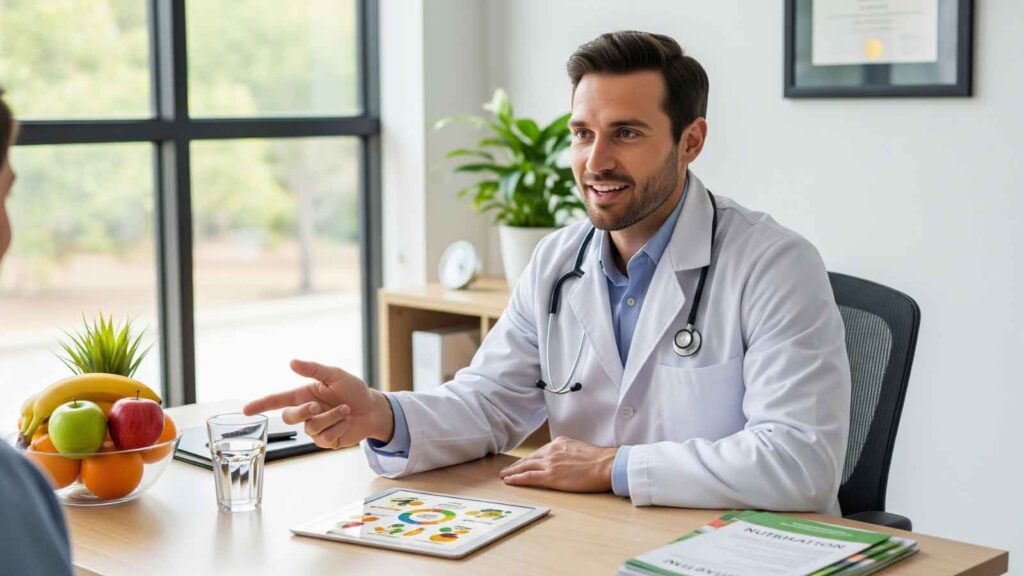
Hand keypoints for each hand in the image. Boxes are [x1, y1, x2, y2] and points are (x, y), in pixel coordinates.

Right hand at [242, 359, 394, 449]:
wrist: (372, 409)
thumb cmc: (353, 390)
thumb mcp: (335, 375)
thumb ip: (314, 369)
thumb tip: (292, 362)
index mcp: (304, 394)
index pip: (277, 401)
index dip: (260, 405)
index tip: (245, 410)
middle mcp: (306, 412)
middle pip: (290, 417)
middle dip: (303, 412)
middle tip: (317, 405)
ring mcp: (315, 428)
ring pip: (311, 427)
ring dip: (331, 417)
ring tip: (346, 409)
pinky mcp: (326, 440)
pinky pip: (325, 437)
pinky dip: (339, 427)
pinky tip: (347, 421)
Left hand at [498, 436, 616, 492]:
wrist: (605, 464)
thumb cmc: (599, 459)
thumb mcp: (580, 448)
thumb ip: (569, 452)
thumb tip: (567, 459)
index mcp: (559, 443)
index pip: (540, 452)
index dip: (529, 459)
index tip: (523, 462)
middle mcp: (551, 451)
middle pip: (529, 459)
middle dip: (517, 465)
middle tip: (506, 470)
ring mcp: (550, 463)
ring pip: (525, 467)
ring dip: (513, 471)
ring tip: (504, 476)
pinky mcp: (551, 476)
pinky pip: (528, 477)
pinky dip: (517, 479)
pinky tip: (509, 481)